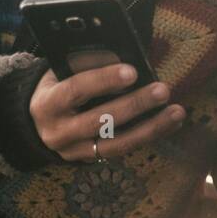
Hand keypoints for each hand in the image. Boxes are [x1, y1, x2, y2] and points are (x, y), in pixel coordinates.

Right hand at [28, 63, 184, 162]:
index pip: (74, 91)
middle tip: (162, 90)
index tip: (133, 71)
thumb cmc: (58, 87)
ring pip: (116, 143)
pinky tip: (171, 123)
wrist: (39, 122)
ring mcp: (75, 151)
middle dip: (134, 105)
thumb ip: (87, 63)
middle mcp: (58, 132)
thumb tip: (124, 57)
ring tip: (177, 112)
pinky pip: (124, 150)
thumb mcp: (62, 71)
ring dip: (151, 127)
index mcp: (47, 104)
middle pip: (99, 121)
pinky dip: (150, 135)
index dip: (103, 80)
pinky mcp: (92, 160)